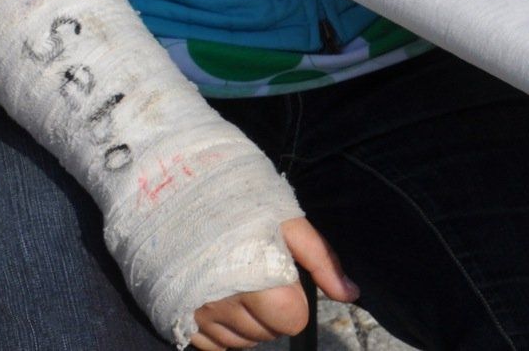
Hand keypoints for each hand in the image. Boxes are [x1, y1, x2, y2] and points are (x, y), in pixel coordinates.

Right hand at [189, 217, 356, 349]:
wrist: (178, 193)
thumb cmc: (240, 205)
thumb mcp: (289, 222)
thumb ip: (321, 260)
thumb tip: (351, 294)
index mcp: (256, 281)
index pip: (293, 320)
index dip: (296, 300)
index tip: (286, 278)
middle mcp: (223, 304)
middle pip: (269, 334)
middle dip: (274, 312)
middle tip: (264, 278)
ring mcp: (198, 316)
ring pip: (242, 342)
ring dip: (249, 322)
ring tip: (242, 284)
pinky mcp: (179, 320)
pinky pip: (213, 346)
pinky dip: (223, 330)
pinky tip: (223, 300)